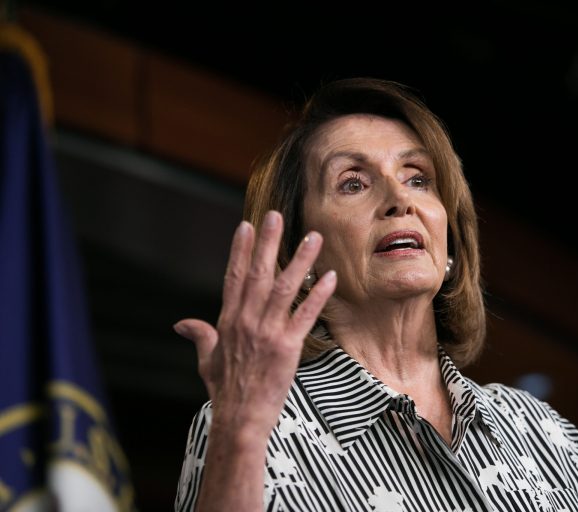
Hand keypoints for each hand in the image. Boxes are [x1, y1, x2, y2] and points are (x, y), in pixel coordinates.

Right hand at [173, 210, 335, 429]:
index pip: (234, 276)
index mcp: (228, 320)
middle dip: (268, 243)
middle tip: (277, 216)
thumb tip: (181, 324)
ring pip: (285, 288)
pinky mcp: (287, 347)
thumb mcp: (206, 360)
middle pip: (258, 273)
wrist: (239, 418)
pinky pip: (305, 315)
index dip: (241, 250)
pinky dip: (317, 295)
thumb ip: (200, 335)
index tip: (247, 226)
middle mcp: (246, 321)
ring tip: (313, 238)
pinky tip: (329, 277)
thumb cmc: (225, 390)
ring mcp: (267, 332)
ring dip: (300, 261)